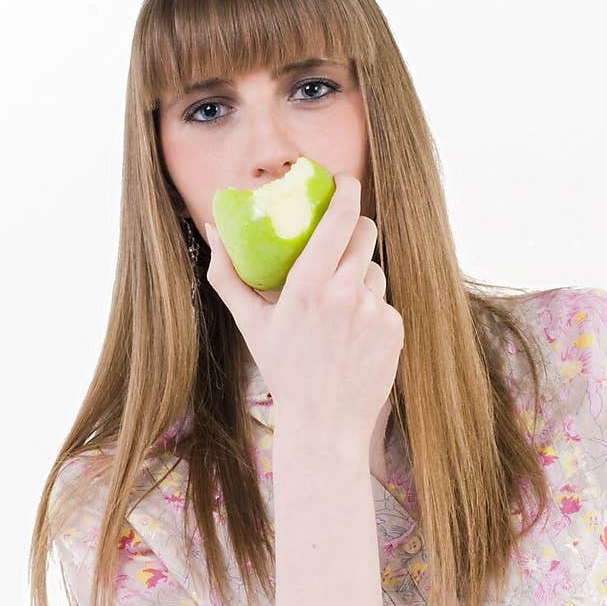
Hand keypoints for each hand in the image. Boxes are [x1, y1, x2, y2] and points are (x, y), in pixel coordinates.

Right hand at [204, 173, 403, 449]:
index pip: (340, 217)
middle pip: (366, 232)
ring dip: (359, 278)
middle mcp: (344, 294)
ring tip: (338, 310)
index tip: (344, 181)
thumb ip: (228, 273)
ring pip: (374, 270)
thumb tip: (212, 229)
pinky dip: (370, 311)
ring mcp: (374, 311)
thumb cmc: (284, 371)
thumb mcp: (250, 323)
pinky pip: (384, 302)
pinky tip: (353, 337)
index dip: (347, 190)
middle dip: (356, 228)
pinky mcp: (394, 328)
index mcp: (308, 286)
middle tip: (342, 238)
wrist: (324, 424)